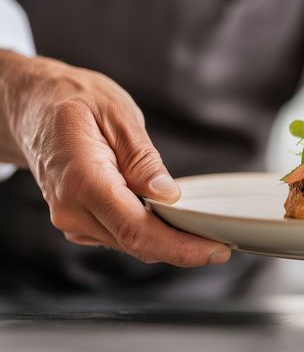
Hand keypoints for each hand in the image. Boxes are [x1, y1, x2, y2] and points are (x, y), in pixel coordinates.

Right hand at [0, 50, 230, 266]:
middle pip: (136, 244)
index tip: (214, 250)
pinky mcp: (79, 221)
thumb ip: (143, 158)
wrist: (33, 106)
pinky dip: (149, 232)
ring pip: (130, 244)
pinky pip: (120, 234)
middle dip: (182, 249)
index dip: (179, 247)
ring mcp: (71, 219)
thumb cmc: (72, 100)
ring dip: (167, 242)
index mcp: (83, 181)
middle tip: (222, 245)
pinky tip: (171, 221)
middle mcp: (71, 209)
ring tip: (202, 231)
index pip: (136, 229)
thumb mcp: (116, 114)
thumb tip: (168, 194)